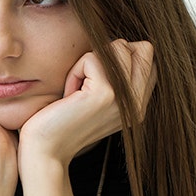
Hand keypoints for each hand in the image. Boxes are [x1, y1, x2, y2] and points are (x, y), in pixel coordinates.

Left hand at [18, 39, 155, 166]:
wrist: (46, 151)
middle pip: (142, 48)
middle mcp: (139, 104)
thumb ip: (117, 77)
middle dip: (110, 55)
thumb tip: (123, 44)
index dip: (122, 57)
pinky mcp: (105, 94)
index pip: (149, 58)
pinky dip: (75, 71)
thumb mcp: (98, 98)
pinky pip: (92, 58)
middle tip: (89, 82)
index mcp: (139, 105)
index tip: (98, 80)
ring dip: (92, 61)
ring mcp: (125, 99)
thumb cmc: (63, 121)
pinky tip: (69, 95)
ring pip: (119, 47)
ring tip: (79, 89)